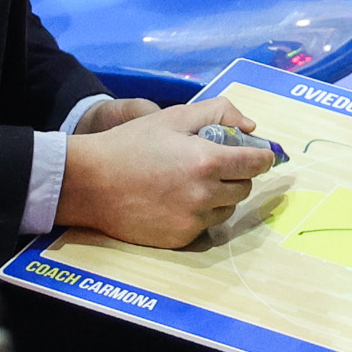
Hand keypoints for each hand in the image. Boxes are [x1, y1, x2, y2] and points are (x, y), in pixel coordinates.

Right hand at [58, 95, 277, 247]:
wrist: (90, 183)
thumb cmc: (130, 144)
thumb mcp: (173, 116)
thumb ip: (217, 112)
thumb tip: (250, 126)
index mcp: (207, 161)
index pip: (257, 163)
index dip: (262, 156)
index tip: (259, 154)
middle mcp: (205, 195)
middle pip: (245, 188)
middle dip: (237, 175)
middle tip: (215, 164)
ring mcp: (192, 221)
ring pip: (226, 210)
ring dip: (220, 197)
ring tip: (191, 183)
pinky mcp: (180, 239)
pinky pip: (204, 226)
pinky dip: (198, 214)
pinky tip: (175, 200)